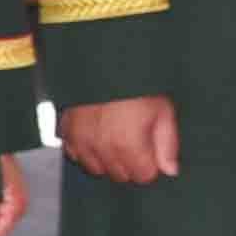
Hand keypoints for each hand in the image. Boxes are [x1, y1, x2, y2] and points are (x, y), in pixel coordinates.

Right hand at [65, 93, 180, 187]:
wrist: (103, 59)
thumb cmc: (136, 82)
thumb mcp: (162, 109)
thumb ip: (167, 143)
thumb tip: (170, 169)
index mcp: (128, 144)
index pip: (143, 176)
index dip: (151, 164)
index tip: (152, 151)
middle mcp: (101, 147)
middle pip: (120, 175)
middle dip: (130, 163)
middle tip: (136, 141)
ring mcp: (80, 139)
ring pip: (96, 168)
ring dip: (107, 159)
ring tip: (115, 138)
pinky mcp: (66, 130)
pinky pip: (74, 153)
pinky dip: (85, 149)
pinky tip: (96, 135)